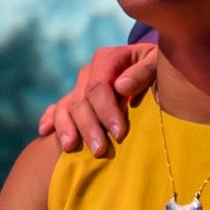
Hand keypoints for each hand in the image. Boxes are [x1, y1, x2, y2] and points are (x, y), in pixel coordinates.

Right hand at [33, 37, 157, 155]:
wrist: (159, 69)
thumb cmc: (164, 67)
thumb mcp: (160, 63)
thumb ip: (143, 71)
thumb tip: (120, 86)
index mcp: (107, 59)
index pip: (99, 86)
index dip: (107, 111)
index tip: (120, 133)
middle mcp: (90, 71)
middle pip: (81, 100)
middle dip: (89, 127)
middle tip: (99, 150)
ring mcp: (81, 86)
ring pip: (66, 107)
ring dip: (67, 128)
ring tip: (70, 148)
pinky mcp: (78, 99)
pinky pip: (59, 108)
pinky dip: (52, 119)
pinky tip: (45, 131)